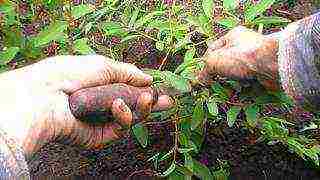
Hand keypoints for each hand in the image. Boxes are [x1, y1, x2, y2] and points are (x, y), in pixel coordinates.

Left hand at [0, 55, 170, 157]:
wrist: (44, 95)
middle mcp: (102, 105)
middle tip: (168, 102)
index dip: (146, 91)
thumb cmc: (70, 74)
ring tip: (147, 99)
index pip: (128, 91)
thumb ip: (128, 72)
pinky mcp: (98, 137)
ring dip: (143, 109)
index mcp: (101, 87)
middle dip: (151, 105)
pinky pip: (120, 129)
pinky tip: (118, 106)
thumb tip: (149, 79)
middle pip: (133, 108)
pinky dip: (124, 117)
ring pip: (131, 119)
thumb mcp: (103, 65)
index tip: (161, 90)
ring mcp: (101, 122)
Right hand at [198, 26, 279, 89]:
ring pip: (237, 74)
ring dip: (231, 84)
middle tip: (213, 86)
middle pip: (226, 63)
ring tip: (226, 93)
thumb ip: (204, 71)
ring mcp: (256, 59)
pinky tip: (239, 95)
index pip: (213, 49)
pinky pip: (249, 82)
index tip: (203, 77)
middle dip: (219, 76)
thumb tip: (199, 81)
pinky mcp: (264, 72)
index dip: (206, 64)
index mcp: (233, 36)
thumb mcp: (214, 61)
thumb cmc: (241, 57)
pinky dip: (243, 89)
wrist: (273, 66)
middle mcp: (245, 45)